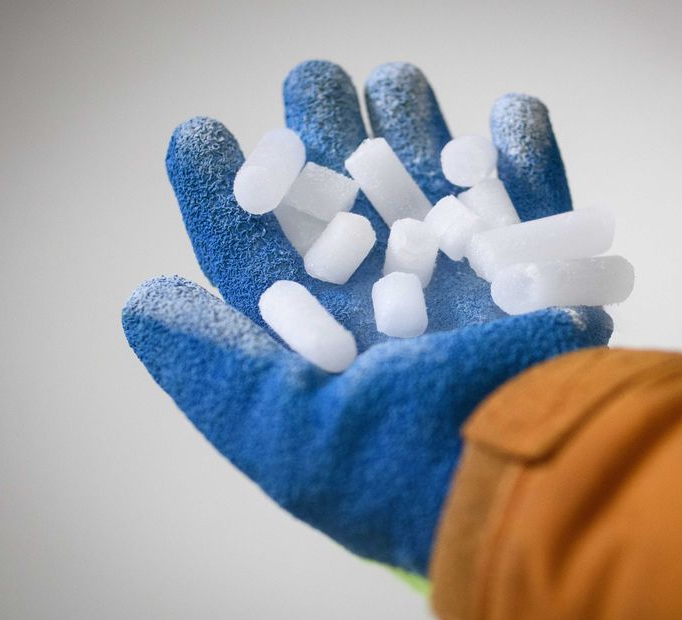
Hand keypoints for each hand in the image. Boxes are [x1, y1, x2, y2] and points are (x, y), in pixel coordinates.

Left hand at [122, 60, 611, 574]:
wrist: (516, 476)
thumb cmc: (387, 460)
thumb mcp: (271, 423)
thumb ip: (206, 360)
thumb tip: (142, 303)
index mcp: (323, 338)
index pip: (264, 255)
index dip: (226, 194)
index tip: (198, 136)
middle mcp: (388, 301)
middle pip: (346, 199)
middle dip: (325, 133)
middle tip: (315, 82)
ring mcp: (466, 279)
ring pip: (432, 179)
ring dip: (413, 123)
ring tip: (393, 83)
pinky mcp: (539, 267)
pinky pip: (532, 193)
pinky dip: (520, 147)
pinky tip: (498, 113)